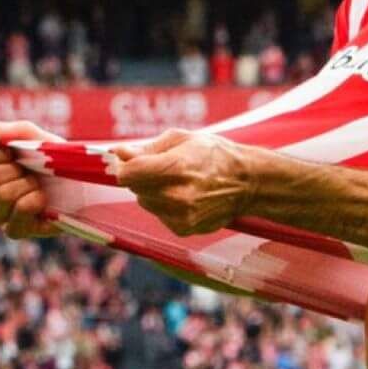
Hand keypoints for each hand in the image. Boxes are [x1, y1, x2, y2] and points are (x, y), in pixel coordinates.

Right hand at [0, 120, 64, 238]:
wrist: (85, 182)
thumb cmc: (54, 157)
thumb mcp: (31, 136)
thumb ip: (0, 131)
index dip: (2, 152)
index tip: (20, 152)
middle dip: (16, 170)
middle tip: (33, 171)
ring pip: (2, 196)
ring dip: (28, 186)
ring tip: (40, 186)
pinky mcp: (15, 229)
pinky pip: (14, 217)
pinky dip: (34, 204)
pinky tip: (44, 200)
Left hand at [112, 129, 253, 236]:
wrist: (248, 183)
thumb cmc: (216, 155)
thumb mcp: (183, 139)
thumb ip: (147, 148)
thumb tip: (118, 153)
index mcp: (176, 168)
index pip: (127, 173)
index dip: (128, 165)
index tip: (135, 161)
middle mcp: (177, 195)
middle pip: (135, 188)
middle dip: (143, 177)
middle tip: (167, 170)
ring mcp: (181, 215)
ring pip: (145, 202)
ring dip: (154, 192)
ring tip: (180, 183)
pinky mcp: (184, 228)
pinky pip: (159, 215)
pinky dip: (166, 206)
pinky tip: (186, 197)